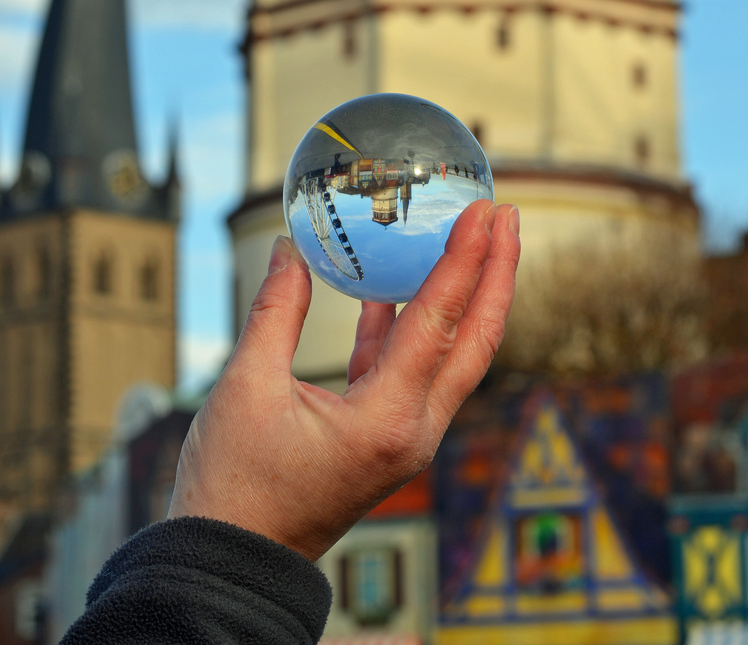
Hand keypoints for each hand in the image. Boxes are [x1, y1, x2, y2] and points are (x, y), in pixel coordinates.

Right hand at [168, 200, 519, 560]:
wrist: (232, 563)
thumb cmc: (234, 487)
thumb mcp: (247, 387)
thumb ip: (275, 311)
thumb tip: (287, 250)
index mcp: (386, 421)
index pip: (440, 322)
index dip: (465, 259)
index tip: (487, 212)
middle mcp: (413, 431)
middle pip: (475, 340)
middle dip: (496, 274)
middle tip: (505, 216)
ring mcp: (405, 438)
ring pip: (453, 355)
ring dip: (465, 297)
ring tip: (473, 242)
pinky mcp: (385, 438)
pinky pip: (411, 371)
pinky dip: (409, 327)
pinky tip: (390, 293)